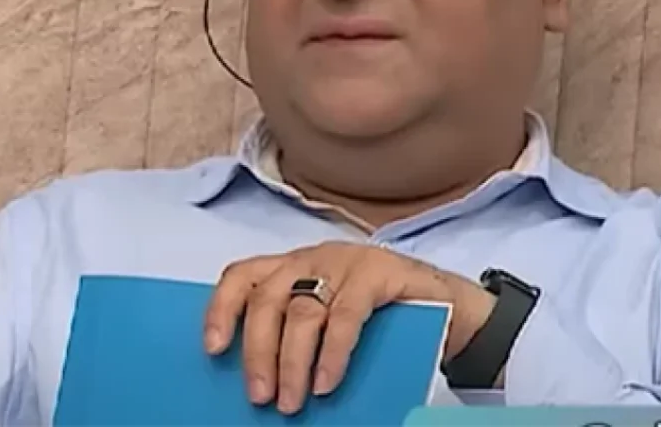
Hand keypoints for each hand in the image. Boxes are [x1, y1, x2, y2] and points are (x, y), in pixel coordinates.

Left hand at [202, 241, 496, 413]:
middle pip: (267, 299)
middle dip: (257, 352)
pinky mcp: (378, 272)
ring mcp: (345, 262)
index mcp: (292, 266)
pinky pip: (346, 316)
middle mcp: (313, 257)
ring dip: (292, 362)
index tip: (211, 348)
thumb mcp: (328, 322)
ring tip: (292, 402)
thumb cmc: (380, 319)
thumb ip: (295, 335)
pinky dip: (332, 353)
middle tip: (260, 397)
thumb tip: (261, 380)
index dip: (221, 309)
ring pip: (302, 311)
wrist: (450, 306)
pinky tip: (326, 383)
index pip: (242, 276)